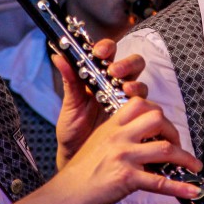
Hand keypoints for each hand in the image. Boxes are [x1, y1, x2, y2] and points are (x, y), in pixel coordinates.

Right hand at [49, 37, 201, 203]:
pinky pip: (160, 182)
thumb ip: (120, 135)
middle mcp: (119, 137)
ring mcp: (123, 156)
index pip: (140, 103)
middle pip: (157, 118)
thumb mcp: (98, 143)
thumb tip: (145, 137)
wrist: (66, 195)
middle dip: (174, 132)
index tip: (164, 126)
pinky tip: (191, 191)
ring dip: (185, 159)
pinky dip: (180, 187)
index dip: (157, 112)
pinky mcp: (126, 178)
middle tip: (177, 145)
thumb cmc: (81, 173)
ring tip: (193, 167)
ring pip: (165, 149)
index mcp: (112, 126)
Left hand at [51, 37, 147, 166]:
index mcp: (98, 76)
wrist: (77, 156)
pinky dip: (143, 107)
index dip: (107, 48)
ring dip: (135, 84)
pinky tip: (134, 110)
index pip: (108, 53)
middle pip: (132, 64)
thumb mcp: (70, 104)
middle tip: (114, 71)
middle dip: (126, 64)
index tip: (99, 52)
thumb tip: (58, 56)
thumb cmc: (72, 129)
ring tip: (125, 90)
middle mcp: (116, 85)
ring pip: (140, 84)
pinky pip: (146, 109)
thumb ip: (69, 80)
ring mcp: (127, 101)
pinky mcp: (135, 119)